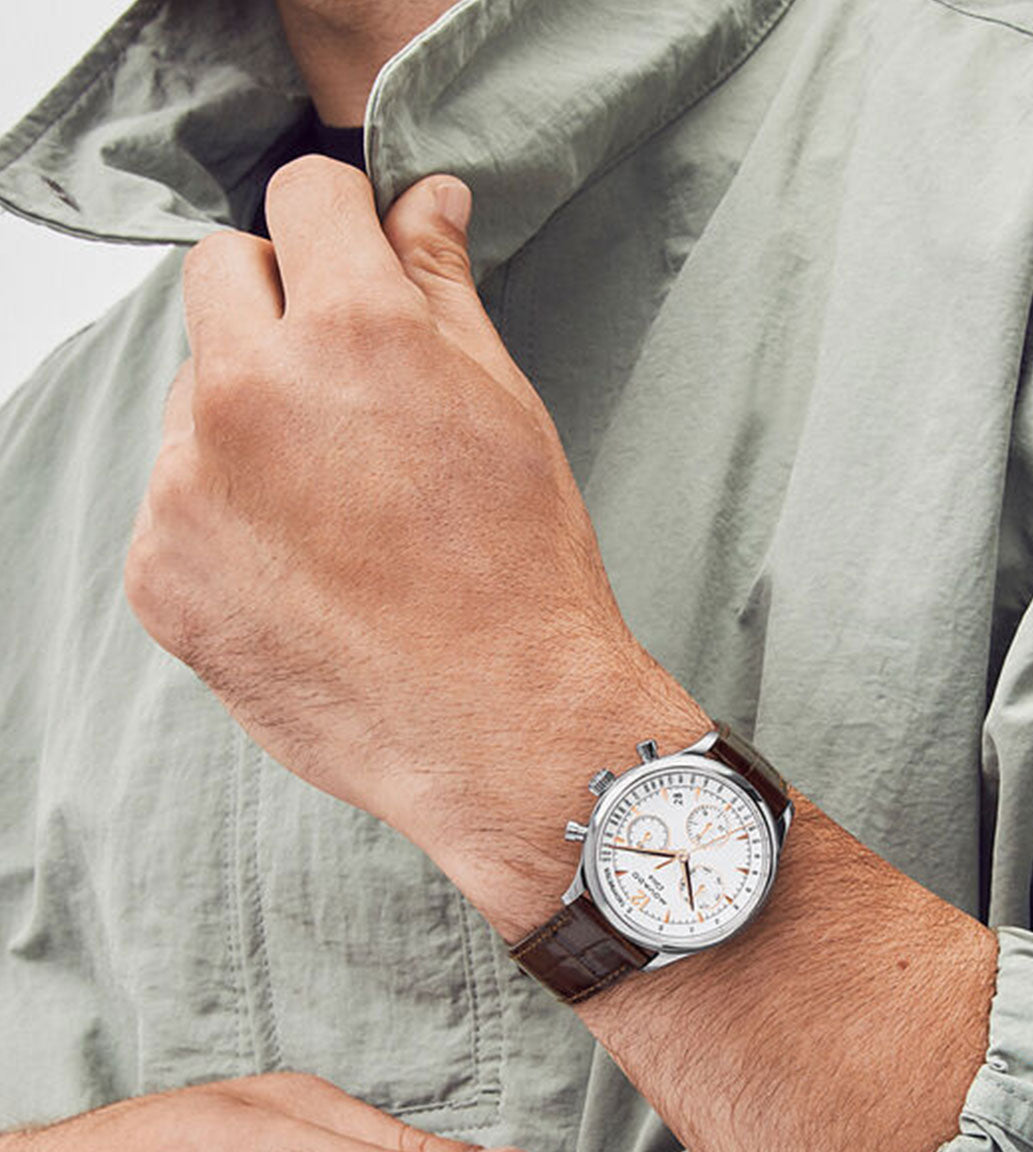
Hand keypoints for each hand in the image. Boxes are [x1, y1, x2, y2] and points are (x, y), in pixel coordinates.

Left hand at [123, 155, 703, 934]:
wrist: (503, 728)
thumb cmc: (526, 573)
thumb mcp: (505, 411)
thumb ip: (443, 289)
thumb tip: (425, 200)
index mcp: (355, 337)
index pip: (303, 195)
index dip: (340, 220)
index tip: (355, 258)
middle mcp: (252, 397)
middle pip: (218, 274)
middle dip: (277, 302)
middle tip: (347, 385)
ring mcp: (189, 490)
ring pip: (192, 393)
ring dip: (248, 416)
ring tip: (334, 503)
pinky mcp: (160, 573)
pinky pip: (174, 496)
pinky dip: (225, 512)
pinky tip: (303, 567)